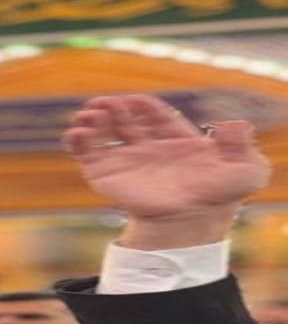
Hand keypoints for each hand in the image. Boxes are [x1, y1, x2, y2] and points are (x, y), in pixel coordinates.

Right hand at [63, 95, 269, 248]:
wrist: (191, 223)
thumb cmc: (222, 198)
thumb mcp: (247, 169)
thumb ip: (242, 144)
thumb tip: (231, 125)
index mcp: (175, 141)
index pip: (155, 116)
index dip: (144, 106)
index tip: (134, 100)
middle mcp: (147, 148)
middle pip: (124, 120)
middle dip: (112, 108)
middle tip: (103, 103)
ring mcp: (124, 162)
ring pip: (102, 133)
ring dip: (92, 120)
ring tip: (88, 115)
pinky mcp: (105, 176)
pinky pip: (87, 155)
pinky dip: (78, 142)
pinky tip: (77, 133)